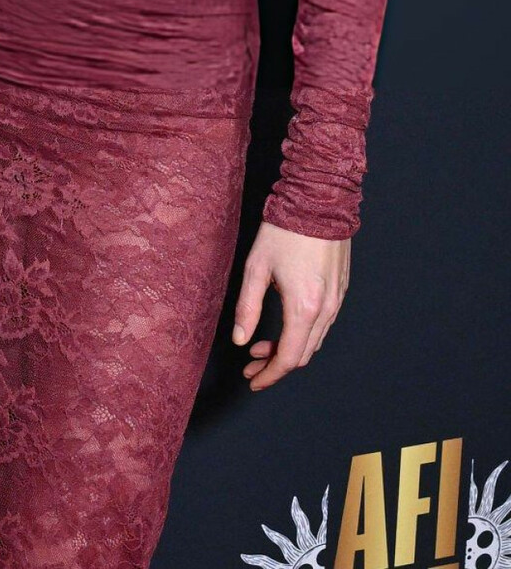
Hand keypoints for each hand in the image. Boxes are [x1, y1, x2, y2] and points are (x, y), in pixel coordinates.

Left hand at [231, 220, 349, 388]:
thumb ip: (248, 307)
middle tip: (252, 364)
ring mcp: (337, 300)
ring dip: (289, 349)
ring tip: (261, 345)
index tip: (253, 380)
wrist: (319, 201)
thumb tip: (240, 340)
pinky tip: (284, 326)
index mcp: (304, 307)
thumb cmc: (284, 231)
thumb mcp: (256, 267)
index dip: (270, 374)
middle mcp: (326, 309)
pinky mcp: (340, 290)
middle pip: (303, 354)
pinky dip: (303, 333)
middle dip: (276, 365)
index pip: (289, 358)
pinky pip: (322, 324)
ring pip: (314, 341)